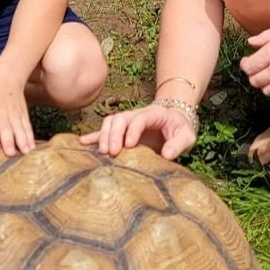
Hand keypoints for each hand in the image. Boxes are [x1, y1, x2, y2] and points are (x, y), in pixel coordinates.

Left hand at [0, 66, 33, 157]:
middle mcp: (1, 112)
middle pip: (6, 128)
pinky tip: (31, 147)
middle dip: (8, 142)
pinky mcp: (23, 114)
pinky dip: (30, 137)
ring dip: (22, 141)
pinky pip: (27, 126)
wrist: (6, 77)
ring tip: (24, 152)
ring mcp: (14, 113)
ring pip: (19, 128)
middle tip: (10, 153)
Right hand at [81, 102, 196, 159]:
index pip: (139, 118)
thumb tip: (166, 155)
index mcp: (154, 114)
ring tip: (103, 153)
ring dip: (103, 136)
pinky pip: (104, 131)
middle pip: (119, 119)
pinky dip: (93, 136)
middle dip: (113, 134)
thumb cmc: (181, 129)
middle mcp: (137, 115)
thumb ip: (179, 144)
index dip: (132, 130)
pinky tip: (82, 143)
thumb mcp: (187, 136)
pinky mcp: (121, 131)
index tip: (129, 146)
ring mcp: (127, 122)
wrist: (175, 122)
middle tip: (112, 152)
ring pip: (110, 122)